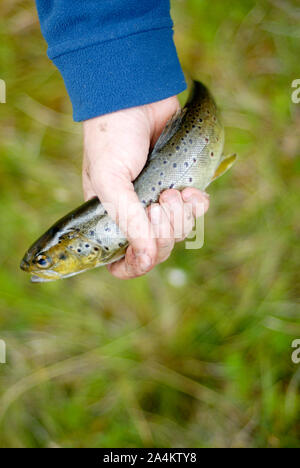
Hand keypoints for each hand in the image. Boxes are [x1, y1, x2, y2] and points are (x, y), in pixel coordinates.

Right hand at [82, 97, 208, 278]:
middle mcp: (136, 213)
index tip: (145, 255)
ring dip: (181, 215)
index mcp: (111, 217)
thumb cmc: (112, 138)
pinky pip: (197, 210)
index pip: (122, 259)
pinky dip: (198, 204)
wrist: (136, 97)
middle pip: (158, 248)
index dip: (135, 264)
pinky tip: (191, 189)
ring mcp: (159, 200)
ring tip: (173, 190)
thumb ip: (126, 218)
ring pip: (180, 231)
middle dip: (164, 231)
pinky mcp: (181, 184)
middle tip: (160, 202)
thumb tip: (145, 255)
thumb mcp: (109, 180)